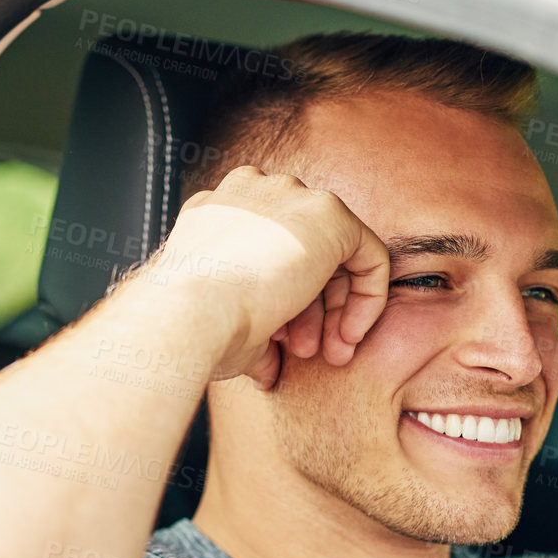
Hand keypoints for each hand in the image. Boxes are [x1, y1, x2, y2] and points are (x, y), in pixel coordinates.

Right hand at [149, 166, 390, 389]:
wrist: (190, 314)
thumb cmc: (194, 326)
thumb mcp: (224, 321)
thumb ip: (256, 328)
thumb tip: (265, 365)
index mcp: (219, 212)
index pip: (271, 252)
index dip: (284, 305)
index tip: (284, 342)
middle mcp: (253, 192)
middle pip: (304, 251)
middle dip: (312, 309)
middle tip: (309, 353)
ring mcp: (291, 195)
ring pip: (335, 255)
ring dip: (336, 310)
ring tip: (329, 354)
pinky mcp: (328, 214)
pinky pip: (368, 254)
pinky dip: (367, 297)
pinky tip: (349, 333)